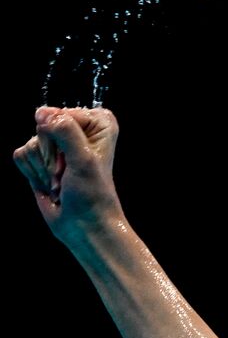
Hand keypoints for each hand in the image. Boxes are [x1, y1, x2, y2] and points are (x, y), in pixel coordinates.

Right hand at [12, 106, 123, 246]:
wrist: (82, 225)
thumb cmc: (91, 195)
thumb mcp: (84, 159)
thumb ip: (65, 131)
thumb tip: (42, 112)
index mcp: (98, 124)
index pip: (62, 114)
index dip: (63, 140)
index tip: (77, 161)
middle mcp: (76, 129)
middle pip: (43, 127)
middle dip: (51, 155)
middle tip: (67, 173)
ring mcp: (55, 144)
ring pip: (30, 142)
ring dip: (43, 168)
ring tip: (60, 181)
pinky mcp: (39, 159)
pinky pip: (20, 155)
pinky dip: (32, 173)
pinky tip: (49, 184)